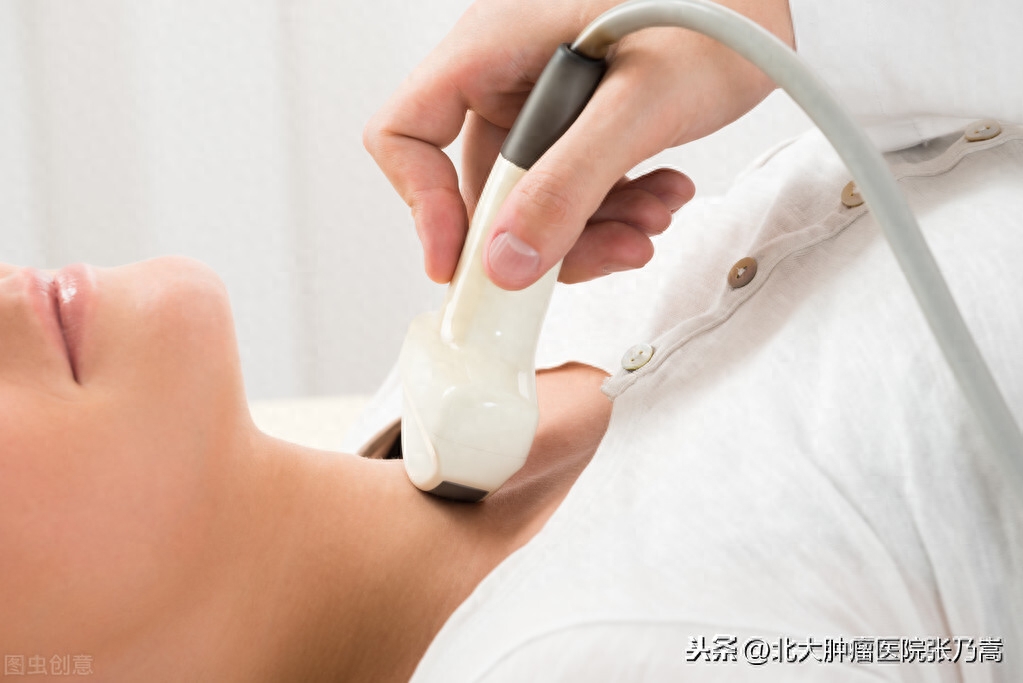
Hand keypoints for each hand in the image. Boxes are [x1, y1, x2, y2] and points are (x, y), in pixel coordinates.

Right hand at [365, 0, 793, 289]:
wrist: (779, 3)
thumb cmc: (721, 13)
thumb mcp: (640, 104)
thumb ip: (570, 185)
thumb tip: (507, 266)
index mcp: (492, 46)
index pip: (406, 132)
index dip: (423, 205)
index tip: (462, 266)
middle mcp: (506, 74)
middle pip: (479, 186)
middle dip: (543, 234)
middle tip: (607, 254)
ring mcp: (541, 100)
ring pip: (532, 198)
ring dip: (591, 228)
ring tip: (654, 219)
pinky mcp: (578, 120)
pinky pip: (571, 186)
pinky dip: (612, 208)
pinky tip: (661, 196)